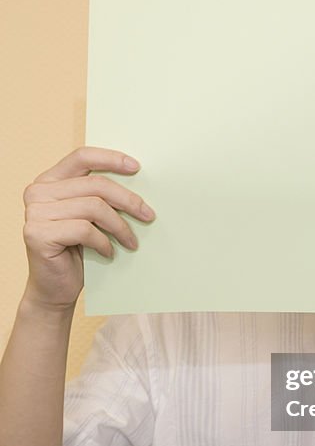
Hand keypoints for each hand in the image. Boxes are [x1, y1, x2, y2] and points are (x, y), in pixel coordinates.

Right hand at [21, 147, 155, 309]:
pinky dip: (103, 242)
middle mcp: (37, 192)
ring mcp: (34, 212)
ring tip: (131, 241)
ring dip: (120, 226)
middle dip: (128, 200)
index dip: (111, 159)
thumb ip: (99, 195)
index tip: (137, 167)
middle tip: (148, 215)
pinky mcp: (37, 234)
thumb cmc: (76, 251)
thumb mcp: (89, 216)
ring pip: (94, 207)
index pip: (82, 156)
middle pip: (95, 184)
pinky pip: (85, 230)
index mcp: (49, 180)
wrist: (55, 289)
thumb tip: (138, 179)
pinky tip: (109, 252)